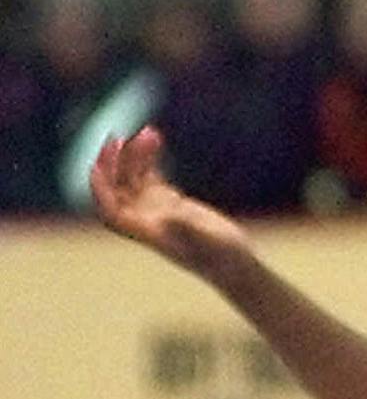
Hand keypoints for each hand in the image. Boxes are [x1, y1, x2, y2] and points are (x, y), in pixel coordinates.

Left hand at [90, 127, 250, 275]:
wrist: (236, 265)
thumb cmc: (222, 257)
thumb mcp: (208, 239)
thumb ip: (187, 226)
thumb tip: (168, 213)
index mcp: (147, 232)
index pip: (111, 211)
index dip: (100, 190)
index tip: (98, 165)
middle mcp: (146, 221)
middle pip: (117, 191)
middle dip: (112, 165)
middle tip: (116, 138)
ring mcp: (158, 211)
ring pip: (133, 180)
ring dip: (134, 156)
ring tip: (148, 132)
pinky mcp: (172, 204)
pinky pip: (150, 176)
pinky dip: (149, 158)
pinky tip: (156, 138)